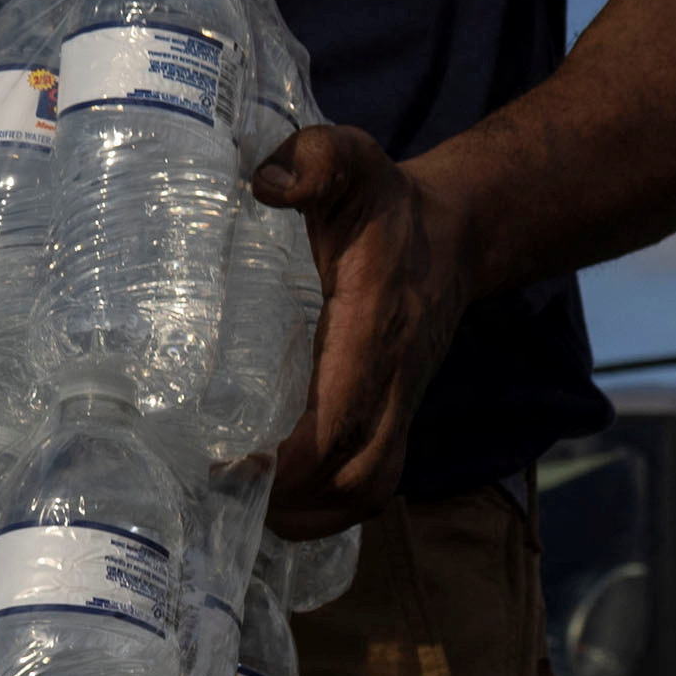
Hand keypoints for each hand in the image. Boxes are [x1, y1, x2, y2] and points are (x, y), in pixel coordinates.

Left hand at [252, 124, 472, 539]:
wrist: (451, 232)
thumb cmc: (384, 202)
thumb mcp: (353, 162)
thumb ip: (316, 160)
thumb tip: (266, 183)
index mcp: (375, 329)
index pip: (342, 418)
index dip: (291, 458)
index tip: (229, 462)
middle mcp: (394, 379)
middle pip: (358, 476)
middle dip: (294, 503)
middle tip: (223, 495)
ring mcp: (399, 403)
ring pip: (369, 489)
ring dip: (312, 516)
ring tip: (246, 510)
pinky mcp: (394, 414)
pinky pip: (372, 481)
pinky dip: (331, 508)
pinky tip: (281, 502)